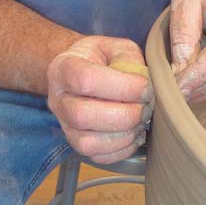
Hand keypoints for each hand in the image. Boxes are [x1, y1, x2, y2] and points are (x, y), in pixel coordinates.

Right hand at [47, 36, 152, 163]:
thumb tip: (146, 84)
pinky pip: (99, 157)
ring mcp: (65, 126)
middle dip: (126, 115)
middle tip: (146, 107)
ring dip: (125, 135)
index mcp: (64, 69)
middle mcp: (58, 100)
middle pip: (83, 116)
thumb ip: (130, 60)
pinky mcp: (78, 145)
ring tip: (141, 121)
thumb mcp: (115, 47)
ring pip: (89, 142)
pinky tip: (134, 134)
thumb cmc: (102, 60)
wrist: (82, 74)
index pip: (86, 80)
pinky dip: (123, 149)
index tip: (145, 87)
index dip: (122, 87)